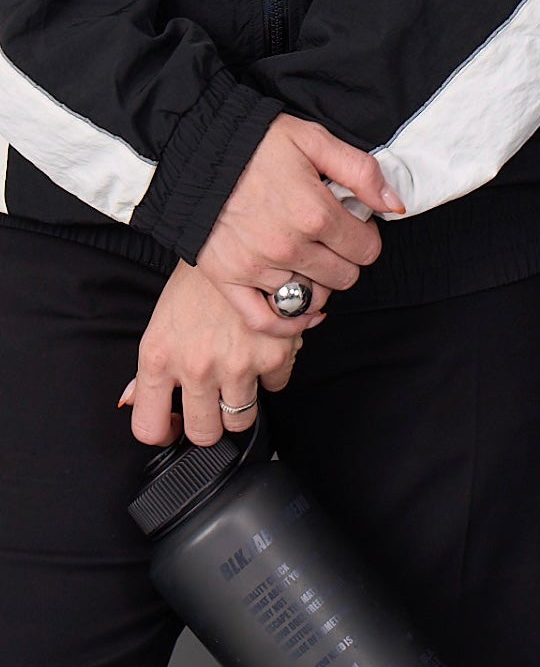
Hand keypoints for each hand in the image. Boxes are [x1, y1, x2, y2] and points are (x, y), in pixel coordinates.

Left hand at [121, 261, 310, 447]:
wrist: (239, 233)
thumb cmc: (200, 275)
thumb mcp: (162, 319)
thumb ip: (150, 368)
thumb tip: (134, 401)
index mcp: (159, 359)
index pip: (149, 427)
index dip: (163, 431)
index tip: (174, 423)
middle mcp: (196, 368)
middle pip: (204, 433)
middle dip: (210, 423)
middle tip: (215, 403)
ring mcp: (237, 364)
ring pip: (242, 419)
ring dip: (244, 400)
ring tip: (243, 373)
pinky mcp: (275, 354)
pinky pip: (277, 386)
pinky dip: (274, 372)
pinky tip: (267, 346)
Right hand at [197, 113, 401, 330]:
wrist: (199, 151)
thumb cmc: (259, 143)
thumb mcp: (317, 140)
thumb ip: (362, 173)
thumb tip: (394, 206)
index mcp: (316, 212)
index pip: (366, 250)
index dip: (365, 238)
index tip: (353, 227)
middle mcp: (288, 246)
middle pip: (343, 277)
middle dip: (345, 260)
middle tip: (330, 240)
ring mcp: (257, 267)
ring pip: (310, 298)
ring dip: (316, 282)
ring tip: (308, 259)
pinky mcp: (228, 280)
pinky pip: (266, 320)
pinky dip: (288, 321)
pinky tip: (300, 307)